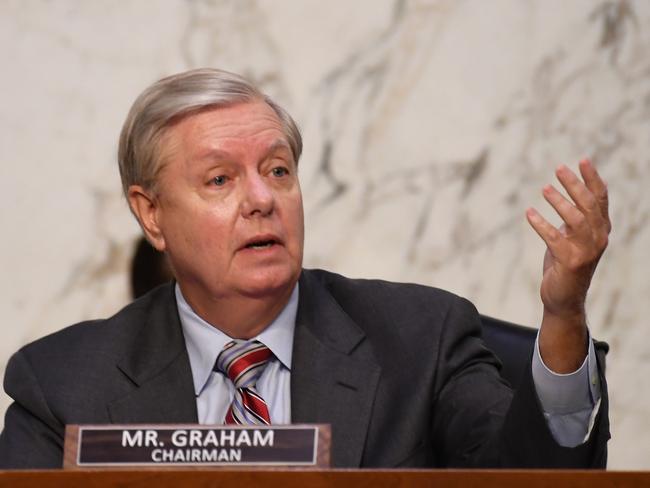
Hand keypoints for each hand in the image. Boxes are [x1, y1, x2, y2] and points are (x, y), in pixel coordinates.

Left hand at [526, 159, 610, 371]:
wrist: (563, 298)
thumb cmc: (565, 264)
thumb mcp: (572, 238)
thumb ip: (574, 219)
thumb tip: (565, 196)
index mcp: (600, 230)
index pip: (600, 199)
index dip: (592, 178)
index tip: (583, 159)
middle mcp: (598, 238)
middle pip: (588, 205)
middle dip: (575, 184)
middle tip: (559, 168)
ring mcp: (585, 251)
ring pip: (575, 220)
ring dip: (559, 202)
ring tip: (544, 188)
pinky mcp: (569, 262)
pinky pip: (554, 238)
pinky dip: (541, 224)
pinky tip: (529, 213)